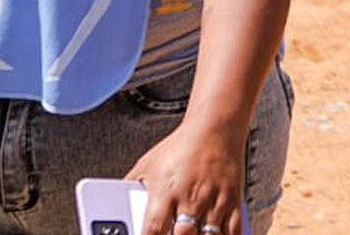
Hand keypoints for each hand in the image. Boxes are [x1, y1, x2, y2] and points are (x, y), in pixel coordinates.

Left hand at [129, 122, 246, 234]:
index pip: (153, 229)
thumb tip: (116, 204)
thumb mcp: (147, 165)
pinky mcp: (233, 199)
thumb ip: (131, 188)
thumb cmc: (180, 146)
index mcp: (165, 191)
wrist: (215, 127)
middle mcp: (190, 197)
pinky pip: (233, 230)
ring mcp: (214, 200)